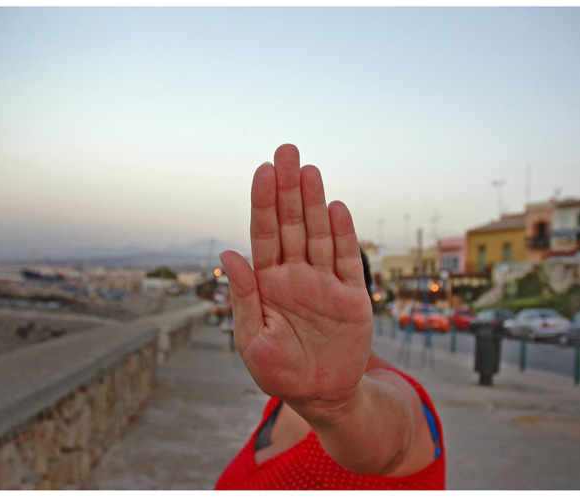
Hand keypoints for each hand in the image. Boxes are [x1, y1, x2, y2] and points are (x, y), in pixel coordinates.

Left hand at [220, 144, 372, 408]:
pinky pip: (348, 260)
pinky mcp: (352, 296)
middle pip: (292, 224)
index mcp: (268, 283)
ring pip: (320, 234)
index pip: (264, 234)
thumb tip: (228, 255)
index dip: (263, 203)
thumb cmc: (279, 372)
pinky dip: (344, 234)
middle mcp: (296, 275)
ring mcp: (324, 282)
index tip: (262, 171)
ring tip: (309, 170)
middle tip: (287, 150)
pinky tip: (337, 207)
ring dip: (315, 203)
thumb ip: (243, 297)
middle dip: (288, 189)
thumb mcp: (252, 339)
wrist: (321, 396)